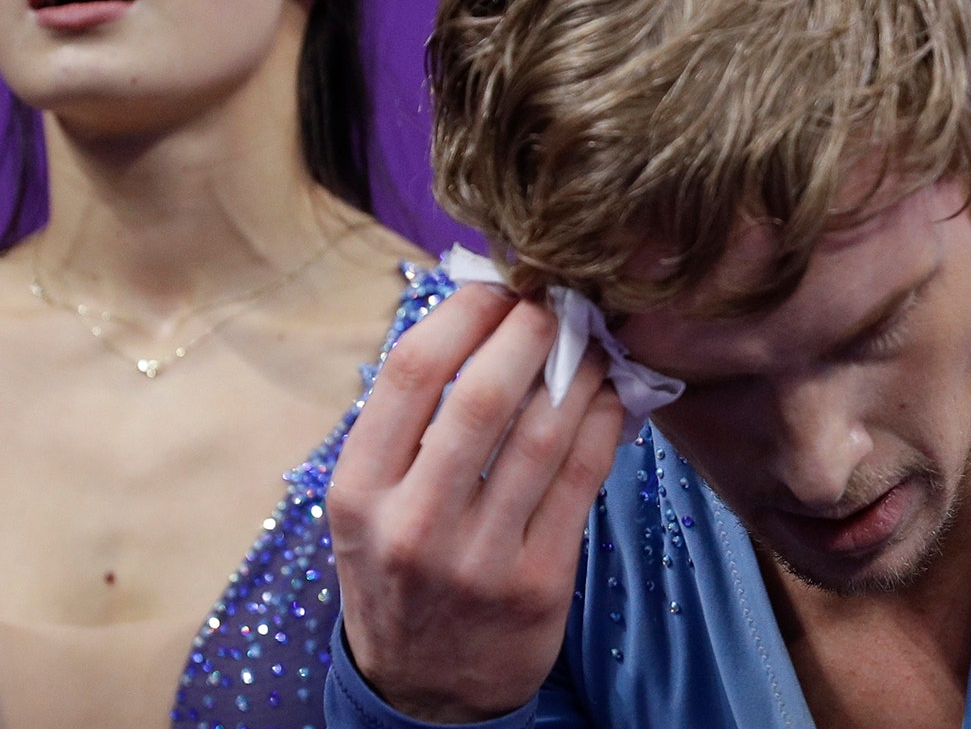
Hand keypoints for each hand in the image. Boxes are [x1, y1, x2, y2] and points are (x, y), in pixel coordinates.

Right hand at [328, 284, 625, 722]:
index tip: (498, 283)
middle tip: (557, 299)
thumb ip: (407, 423)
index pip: (409, 373)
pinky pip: (584, 479)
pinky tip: (611, 394)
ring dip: (579, 370)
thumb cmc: (399, 572)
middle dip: (530, 331)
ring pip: (543, 434)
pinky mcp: (540, 585)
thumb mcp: (371, 504)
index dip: (463, 312)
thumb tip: (478, 314)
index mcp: (359, 491)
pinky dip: (604, 421)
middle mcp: (413, 524)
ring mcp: (479, 560)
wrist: (425, 692)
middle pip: (481, 396)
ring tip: (591, 340)